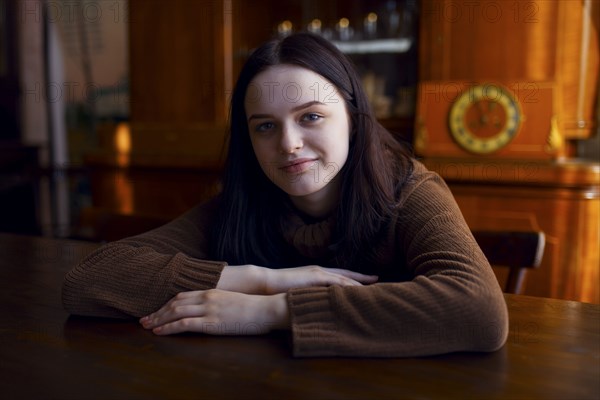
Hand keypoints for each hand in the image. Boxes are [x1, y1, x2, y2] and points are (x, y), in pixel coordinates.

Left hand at [140, 289, 288, 335]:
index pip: (182, 296)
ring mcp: (208, 309)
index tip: (156, 310)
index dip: (166, 304)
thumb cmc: (252, 307)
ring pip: (175, 312)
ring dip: (158, 319)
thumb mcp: (231, 300)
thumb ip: (217, 301)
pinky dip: (168, 327)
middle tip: (144, 319)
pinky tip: (159, 331)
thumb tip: (208, 308)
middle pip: (175, 303)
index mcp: (211, 291)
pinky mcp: (211, 321)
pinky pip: (184, 324)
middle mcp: (207, 298)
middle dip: (158, 312)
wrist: (266, 308)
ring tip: (147, 326)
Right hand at [263, 265, 377, 294]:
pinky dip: (349, 285)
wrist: (267, 282)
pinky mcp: (316, 277)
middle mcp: (320, 271)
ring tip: (374, 288)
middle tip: (378, 281)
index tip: (368, 280)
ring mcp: (319, 272)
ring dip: (359, 283)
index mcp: (317, 273)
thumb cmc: (280, 289)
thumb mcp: (299, 291)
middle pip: (346, 274)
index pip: (340, 275)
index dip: (354, 278)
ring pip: (345, 278)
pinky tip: (359, 290)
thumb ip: (310, 293)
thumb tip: (318, 302)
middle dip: (362, 278)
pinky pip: (337, 281)